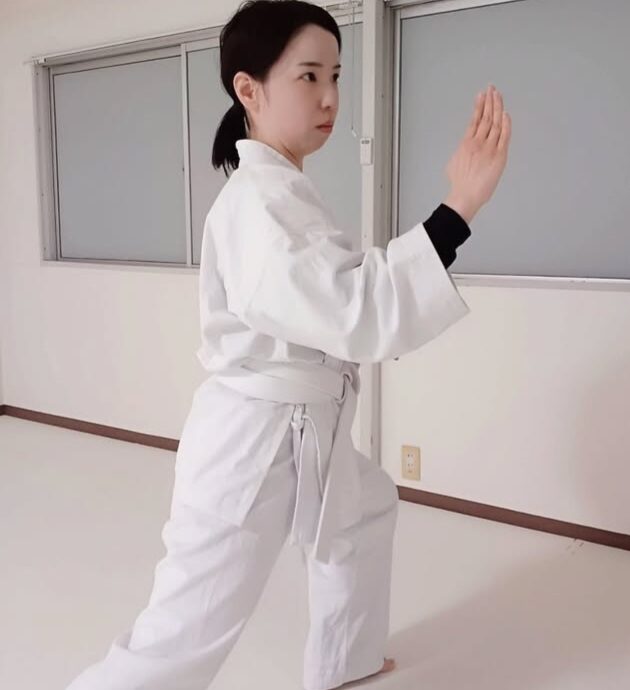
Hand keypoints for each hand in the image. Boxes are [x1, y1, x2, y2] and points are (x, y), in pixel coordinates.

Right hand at [444, 84, 511, 223]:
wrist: (465, 195)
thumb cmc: (459, 184)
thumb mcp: (453, 164)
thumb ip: (461, 152)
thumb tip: (464, 149)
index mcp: (465, 143)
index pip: (474, 119)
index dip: (479, 105)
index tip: (482, 95)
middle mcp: (478, 142)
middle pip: (486, 116)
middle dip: (490, 100)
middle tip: (492, 88)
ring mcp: (489, 148)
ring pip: (495, 122)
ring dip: (498, 107)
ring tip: (499, 96)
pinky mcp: (499, 156)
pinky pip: (505, 136)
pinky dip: (506, 124)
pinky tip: (506, 114)